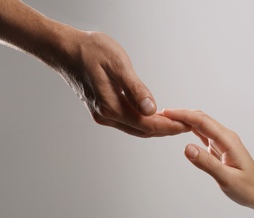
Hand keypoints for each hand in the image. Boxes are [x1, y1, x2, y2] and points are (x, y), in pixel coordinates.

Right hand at [61, 32, 188, 136]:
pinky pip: (128, 122)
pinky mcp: (102, 110)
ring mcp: (102, 114)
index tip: (187, 125)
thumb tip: (151, 109)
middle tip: (187, 125)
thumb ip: (135, 89)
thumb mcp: (117, 64)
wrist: (66, 50)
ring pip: (136, 128)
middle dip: (166, 129)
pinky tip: (154, 116)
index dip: (169, 126)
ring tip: (175, 122)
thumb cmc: (91, 51)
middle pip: (143, 130)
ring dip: (156, 127)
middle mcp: (106, 116)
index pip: (147, 124)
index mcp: (111, 106)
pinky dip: (144, 122)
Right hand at [163, 109, 253, 209]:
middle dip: (181, 114)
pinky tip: (181, 128)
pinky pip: (202, 134)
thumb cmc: (248, 188)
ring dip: (185, 120)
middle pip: (201, 119)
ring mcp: (222, 141)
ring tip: (167, 119)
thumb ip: (207, 163)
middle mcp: (225, 137)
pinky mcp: (219, 147)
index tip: (166, 112)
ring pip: (201, 125)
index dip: (183, 115)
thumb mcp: (226, 179)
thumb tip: (186, 148)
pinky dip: (190, 129)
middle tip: (161, 115)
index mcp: (228, 141)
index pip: (202, 122)